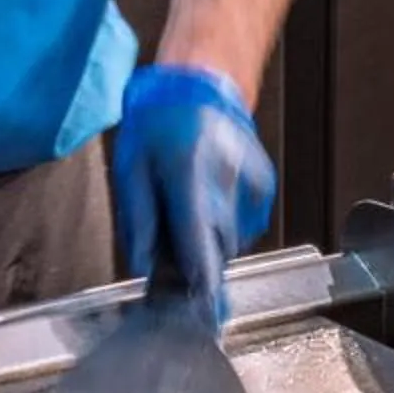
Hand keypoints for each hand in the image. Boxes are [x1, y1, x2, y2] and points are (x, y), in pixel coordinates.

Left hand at [111, 65, 274, 308]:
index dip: (197, 280)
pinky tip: (209, 197)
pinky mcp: (263, 187)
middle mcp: (227, 182)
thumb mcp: (130, 167)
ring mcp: (251, 186)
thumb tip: (145, 263)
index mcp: (190, 176)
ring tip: (190, 204)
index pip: (198, 244)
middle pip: (216, 248)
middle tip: (174, 243)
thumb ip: (139, 220)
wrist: (201, 84)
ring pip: (231, 239)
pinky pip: (243, 224)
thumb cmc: (161, 119)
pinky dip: (225, 222)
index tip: (198, 308)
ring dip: (210, 236)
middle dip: (196, 257)